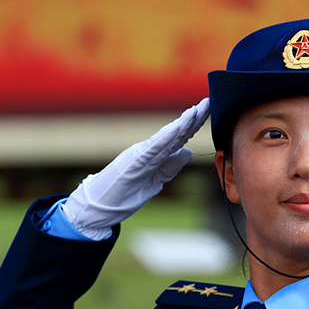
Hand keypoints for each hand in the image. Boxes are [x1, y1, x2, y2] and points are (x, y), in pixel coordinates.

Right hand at [62, 99, 209, 239]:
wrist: (98, 207)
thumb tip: (188, 152)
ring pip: (165, 138)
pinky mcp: (133, 164)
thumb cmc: (124, 195)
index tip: (210, 111)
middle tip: (209, 101)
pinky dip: (164, 139)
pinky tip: (176, 129)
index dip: (194, 125)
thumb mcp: (155, 182)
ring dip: (181, 124)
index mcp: (155, 156)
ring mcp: (140, 156)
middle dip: (193, 119)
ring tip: (195, 110)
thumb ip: (170, 167)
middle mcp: (148, 152)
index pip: (179, 139)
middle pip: (175, 133)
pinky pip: (151, 150)